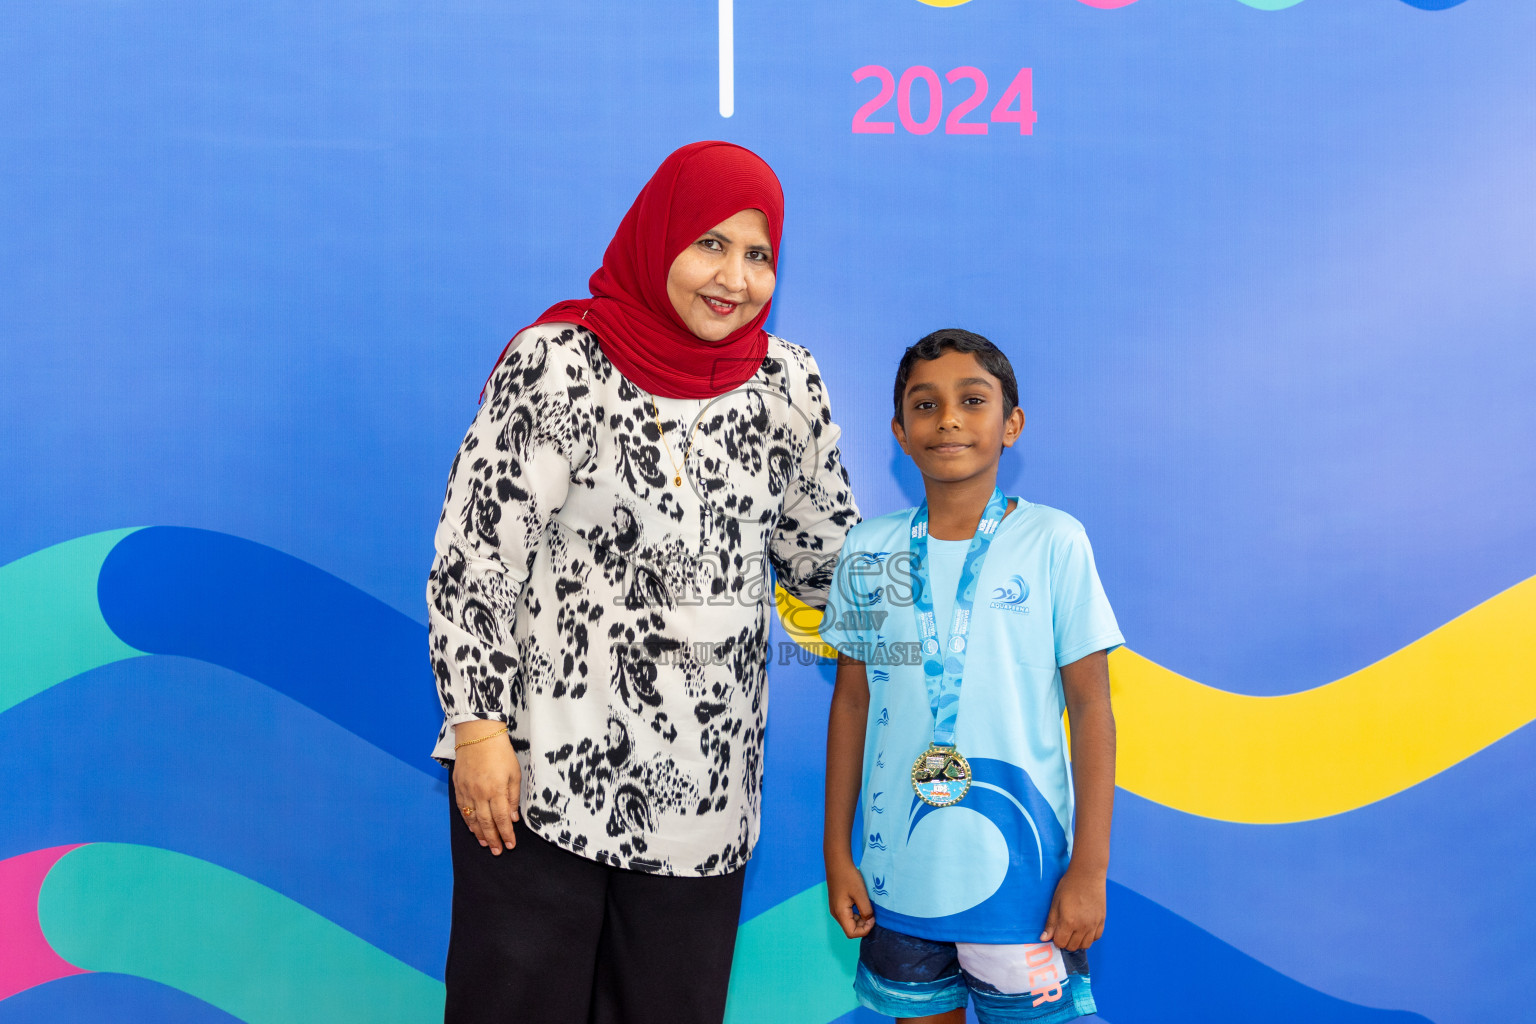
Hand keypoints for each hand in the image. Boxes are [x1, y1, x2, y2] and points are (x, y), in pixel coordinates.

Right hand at [451, 721, 520, 855]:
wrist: (478, 735)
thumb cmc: (500, 752)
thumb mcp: (514, 773)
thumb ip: (513, 797)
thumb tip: (513, 818)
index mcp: (496, 791)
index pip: (502, 819)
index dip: (506, 834)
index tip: (510, 845)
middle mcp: (480, 794)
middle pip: (486, 823)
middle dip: (493, 839)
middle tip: (497, 851)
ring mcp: (467, 791)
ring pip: (472, 819)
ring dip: (479, 834)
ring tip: (485, 844)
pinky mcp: (458, 786)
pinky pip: (462, 809)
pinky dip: (467, 821)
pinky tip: (472, 828)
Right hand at [826, 857, 874, 938]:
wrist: (837, 862)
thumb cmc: (848, 876)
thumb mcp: (860, 894)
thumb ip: (866, 910)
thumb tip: (869, 920)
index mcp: (840, 913)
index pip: (852, 933)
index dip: (865, 929)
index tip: (873, 917)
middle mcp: (836, 913)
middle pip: (851, 929)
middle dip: (864, 925)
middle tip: (873, 912)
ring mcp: (836, 909)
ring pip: (850, 922)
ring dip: (861, 918)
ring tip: (868, 906)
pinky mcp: (838, 904)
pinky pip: (849, 914)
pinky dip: (857, 913)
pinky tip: (862, 903)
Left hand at [1039, 865, 1105, 950]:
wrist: (1087, 875)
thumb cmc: (1069, 886)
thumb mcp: (1055, 903)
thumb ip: (1051, 923)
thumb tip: (1044, 938)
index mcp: (1069, 922)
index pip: (1061, 943)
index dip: (1056, 940)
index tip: (1055, 933)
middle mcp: (1083, 927)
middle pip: (1073, 946)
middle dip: (1066, 942)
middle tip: (1063, 931)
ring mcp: (1094, 925)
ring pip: (1085, 945)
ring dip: (1077, 942)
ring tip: (1073, 931)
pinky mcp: (1102, 921)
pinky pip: (1096, 937)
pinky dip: (1089, 937)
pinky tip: (1084, 929)